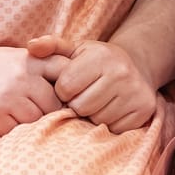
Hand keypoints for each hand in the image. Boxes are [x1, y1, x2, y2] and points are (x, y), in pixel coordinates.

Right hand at [0, 45, 64, 134]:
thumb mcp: (15, 57)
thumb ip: (40, 65)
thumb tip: (72, 84)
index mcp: (30, 60)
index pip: (65, 71)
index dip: (70, 86)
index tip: (68, 96)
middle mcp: (22, 77)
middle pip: (54, 103)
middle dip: (52, 111)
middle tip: (45, 115)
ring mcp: (7, 97)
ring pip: (37, 120)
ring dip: (33, 124)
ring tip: (22, 119)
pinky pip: (16, 131)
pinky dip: (14, 131)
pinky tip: (5, 123)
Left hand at [26, 35, 159, 133]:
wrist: (136, 67)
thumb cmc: (97, 61)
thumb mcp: (75, 49)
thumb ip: (51, 46)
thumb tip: (31, 46)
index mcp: (101, 56)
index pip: (65, 87)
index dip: (63, 90)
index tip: (71, 85)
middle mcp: (121, 73)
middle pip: (81, 107)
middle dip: (77, 104)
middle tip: (85, 95)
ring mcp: (135, 93)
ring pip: (97, 120)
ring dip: (92, 116)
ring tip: (98, 102)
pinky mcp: (144, 110)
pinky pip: (114, 129)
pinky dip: (109, 123)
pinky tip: (112, 109)